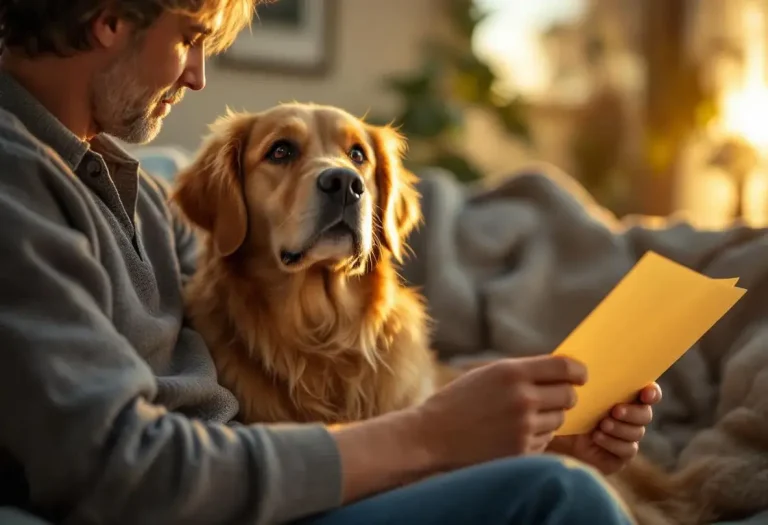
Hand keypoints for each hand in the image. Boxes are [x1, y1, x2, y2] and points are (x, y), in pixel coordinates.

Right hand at [413, 355, 586, 469]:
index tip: (580, 377)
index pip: (565, 369)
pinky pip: (546, 441)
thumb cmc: (460, 401)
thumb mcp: (488, 374)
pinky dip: (535, 437)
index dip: (579, 372)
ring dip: (548, 418)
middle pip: (569, 396)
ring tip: (520, 418)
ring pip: (559, 420)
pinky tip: (511, 434)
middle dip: (564, 397)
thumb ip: (524, 371)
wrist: (432, 436)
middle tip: (551, 398)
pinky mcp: (521, 451)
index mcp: (513, 372)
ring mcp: (523, 427)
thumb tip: (563, 371)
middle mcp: (522, 398)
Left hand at [548, 383, 661, 474]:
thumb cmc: (563, 405)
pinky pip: (628, 450)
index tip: (646, 393)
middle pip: (646, 414)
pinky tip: (597, 437)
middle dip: (633, 412)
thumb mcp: (572, 389)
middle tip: (615, 410)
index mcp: (624, 396)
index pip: (649, 393)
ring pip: (637, 432)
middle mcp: (630, 417)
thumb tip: (583, 360)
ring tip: (602, 424)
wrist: (551, 433)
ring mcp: (626, 437)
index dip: (652, 392)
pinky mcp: (620, 456)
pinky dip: (613, 443)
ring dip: (620, 428)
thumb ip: (584, 375)